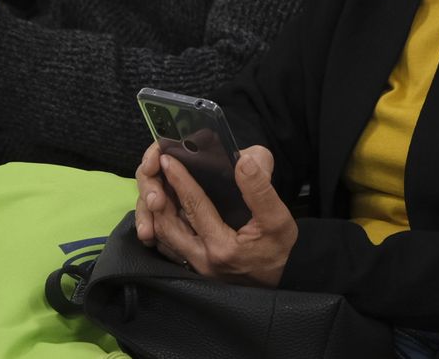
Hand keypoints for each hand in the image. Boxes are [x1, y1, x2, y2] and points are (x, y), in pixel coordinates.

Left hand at [135, 142, 297, 286]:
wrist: (283, 278)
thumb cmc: (280, 249)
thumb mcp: (279, 218)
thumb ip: (260, 189)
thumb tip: (244, 161)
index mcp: (221, 245)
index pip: (194, 206)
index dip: (180, 180)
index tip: (167, 158)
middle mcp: (202, 259)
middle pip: (167, 223)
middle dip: (158, 194)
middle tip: (155, 170)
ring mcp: (196, 267)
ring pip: (163, 237)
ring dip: (156, 211)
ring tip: (157, 186)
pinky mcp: (195, 269)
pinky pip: (168, 247)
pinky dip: (161, 227)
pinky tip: (163, 212)